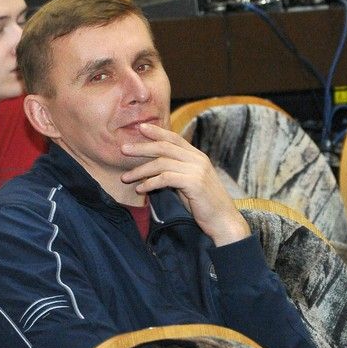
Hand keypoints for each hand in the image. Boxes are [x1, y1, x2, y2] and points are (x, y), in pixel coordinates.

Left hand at [119, 123, 249, 245]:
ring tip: (125, 178)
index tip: (139, 127)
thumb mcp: (187, 182)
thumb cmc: (202, 203)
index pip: (174, 138)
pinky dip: (150, 183)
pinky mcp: (194, 183)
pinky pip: (165, 178)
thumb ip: (174, 171)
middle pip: (164, 147)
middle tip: (123, 149)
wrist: (223, 220)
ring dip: (140, 170)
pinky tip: (140, 189)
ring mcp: (197, 170)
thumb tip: (152, 167)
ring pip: (161, 163)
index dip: (157, 131)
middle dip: (141, 148)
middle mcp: (198, 159)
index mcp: (197, 156)